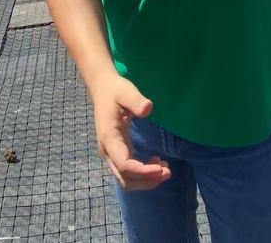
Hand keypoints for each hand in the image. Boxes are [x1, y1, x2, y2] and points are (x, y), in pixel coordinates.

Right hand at [91, 75, 170, 191]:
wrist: (102, 89)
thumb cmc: (115, 90)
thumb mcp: (125, 91)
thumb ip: (136, 100)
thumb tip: (147, 109)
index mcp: (109, 137)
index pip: (124, 164)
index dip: (142, 171)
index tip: (161, 168)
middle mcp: (107, 150)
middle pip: (125, 178)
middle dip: (146, 180)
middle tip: (168, 171)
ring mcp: (111, 153)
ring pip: (126, 179)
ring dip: (145, 180)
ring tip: (165, 169)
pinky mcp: (116, 152)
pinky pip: (128, 171)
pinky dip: (142, 174)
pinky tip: (157, 163)